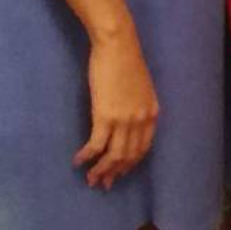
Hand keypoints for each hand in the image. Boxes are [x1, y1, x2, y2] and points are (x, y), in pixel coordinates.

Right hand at [73, 24, 159, 189]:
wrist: (117, 45)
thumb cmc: (126, 61)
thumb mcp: (141, 88)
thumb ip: (138, 107)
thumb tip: (126, 122)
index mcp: (152, 114)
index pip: (142, 148)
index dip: (129, 164)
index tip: (119, 173)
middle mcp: (141, 121)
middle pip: (128, 156)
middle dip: (114, 172)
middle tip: (102, 183)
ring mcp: (124, 120)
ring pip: (113, 155)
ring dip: (101, 170)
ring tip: (90, 179)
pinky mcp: (105, 116)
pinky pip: (96, 145)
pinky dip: (87, 157)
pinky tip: (78, 161)